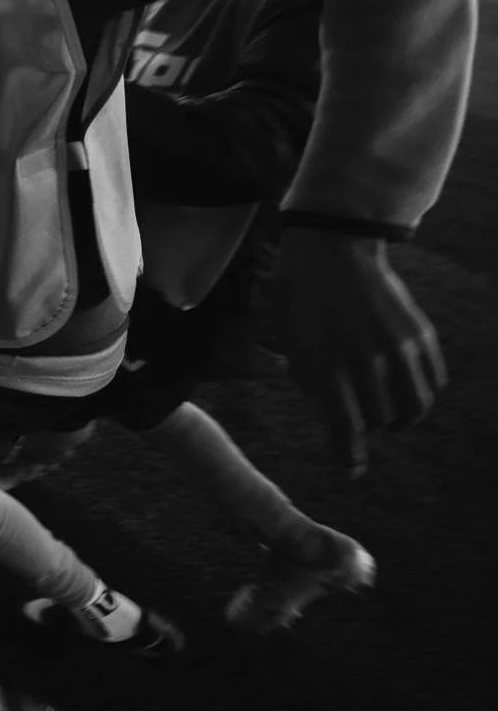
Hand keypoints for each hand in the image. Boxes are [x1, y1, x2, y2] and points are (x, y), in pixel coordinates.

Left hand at [255, 229, 446, 478]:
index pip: (344, 428)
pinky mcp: (419, 334)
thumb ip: (309, 380)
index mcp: (326, 365)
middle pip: (378, 420)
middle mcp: (365, 361)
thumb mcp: (290, 341)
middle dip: (367, 426)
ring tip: (390, 415)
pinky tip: (406, 389)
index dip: (348, 456)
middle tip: (358, 418)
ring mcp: (397, 347)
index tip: (351, 472)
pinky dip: (420, 393)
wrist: (331, 249)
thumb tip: (331, 410)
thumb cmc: (299, 297)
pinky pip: (432, 381)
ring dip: (400, 417)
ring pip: (413, 407)